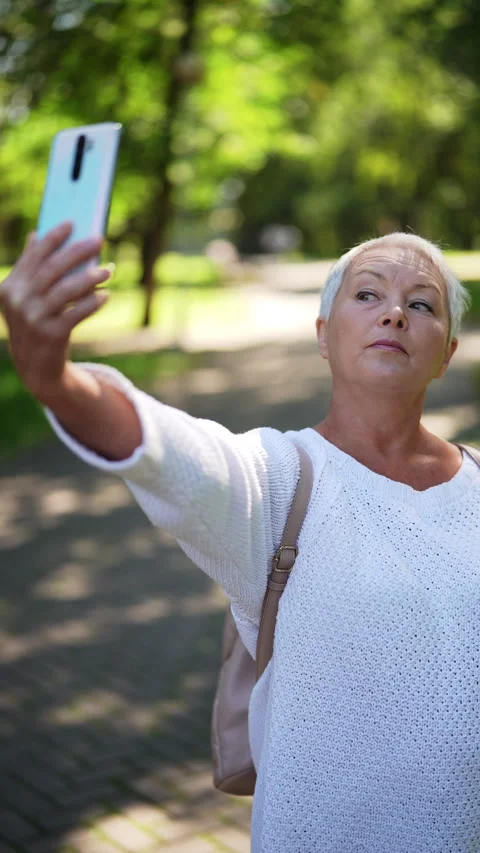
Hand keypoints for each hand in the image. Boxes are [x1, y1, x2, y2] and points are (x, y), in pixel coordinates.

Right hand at [0, 221, 110, 401]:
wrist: (36, 368)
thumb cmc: (35, 324)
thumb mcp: (25, 298)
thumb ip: (30, 268)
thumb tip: (35, 235)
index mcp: (10, 287)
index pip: (33, 255)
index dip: (53, 238)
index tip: (72, 223)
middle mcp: (18, 301)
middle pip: (52, 269)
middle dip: (77, 251)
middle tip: (98, 240)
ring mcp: (33, 319)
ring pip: (66, 290)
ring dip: (90, 278)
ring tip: (108, 271)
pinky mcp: (51, 335)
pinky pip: (76, 313)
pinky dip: (93, 303)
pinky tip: (106, 296)